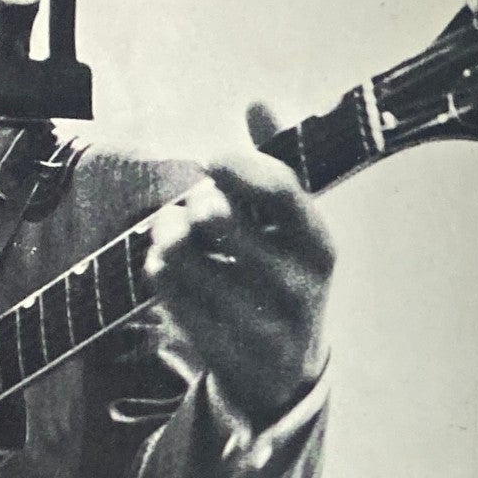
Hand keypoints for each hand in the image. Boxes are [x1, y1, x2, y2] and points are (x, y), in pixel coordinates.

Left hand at [146, 103, 335, 426]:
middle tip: (194, 205)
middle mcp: (296, 285)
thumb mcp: (293, 230)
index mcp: (320, 246)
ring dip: (166, 231)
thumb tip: (259, 103)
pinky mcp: (219, 346)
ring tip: (170, 230)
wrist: (283, 374)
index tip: (211, 160)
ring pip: (182, 253)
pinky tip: (167, 267)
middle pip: (218, 218)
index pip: (281, 191)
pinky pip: (165, 287)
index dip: (238, 165)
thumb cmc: (283, 279)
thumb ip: (276, 167)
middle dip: (194, 201)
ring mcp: (257, 321)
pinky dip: (156, 267)